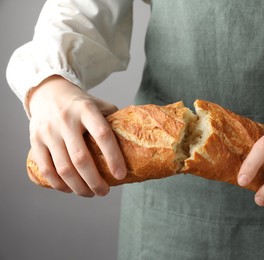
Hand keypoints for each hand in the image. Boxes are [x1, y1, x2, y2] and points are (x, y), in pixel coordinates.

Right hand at [28, 75, 126, 196]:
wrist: (48, 92)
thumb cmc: (81, 104)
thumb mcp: (99, 105)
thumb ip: (114, 121)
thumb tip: (134, 145)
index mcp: (86, 109)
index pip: (102, 135)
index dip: (113, 157)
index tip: (121, 175)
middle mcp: (66, 120)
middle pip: (81, 158)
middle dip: (94, 181)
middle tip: (104, 192)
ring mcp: (48, 131)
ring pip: (63, 168)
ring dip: (78, 187)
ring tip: (90, 193)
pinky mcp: (35, 140)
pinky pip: (45, 169)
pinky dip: (58, 184)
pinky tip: (69, 189)